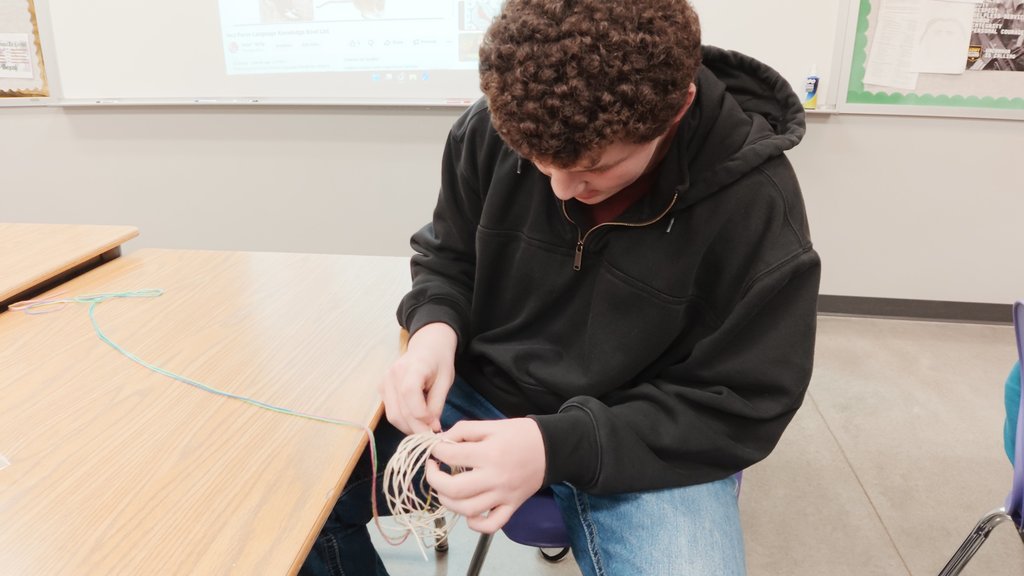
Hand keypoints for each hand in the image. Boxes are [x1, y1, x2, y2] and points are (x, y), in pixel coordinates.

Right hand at [380, 323, 456, 433]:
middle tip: (432, 436)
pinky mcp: (382, 389)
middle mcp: (392, 374)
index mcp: (412, 367)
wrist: (427, 347)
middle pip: (400, 411)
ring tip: (425, 430)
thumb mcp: (445, 381)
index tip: (436, 426)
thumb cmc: (439, 362)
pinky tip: (416, 421)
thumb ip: (437, 405)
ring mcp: (384, 382)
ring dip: (409, 428)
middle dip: (417, 429)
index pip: (410, 395)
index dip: (422, 416)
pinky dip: (403, 421)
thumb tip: (431, 428)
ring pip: (393, 415)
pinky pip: (391, 412)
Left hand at [425, 418, 545, 533]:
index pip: (451, 456)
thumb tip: (442, 441)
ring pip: (467, 510)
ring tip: (445, 488)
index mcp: (489, 453)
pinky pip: (491, 525)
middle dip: (433, 479)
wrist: (551, 449)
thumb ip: (465, 430)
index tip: (435, 448)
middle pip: (453, 489)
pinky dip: (475, 523)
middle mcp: (495, 478)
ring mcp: (504, 496)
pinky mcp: (512, 507)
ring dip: (448, 501)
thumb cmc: (520, 434)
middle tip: (433, 468)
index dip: (436, 450)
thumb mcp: (492, 424)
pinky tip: (469, 511)